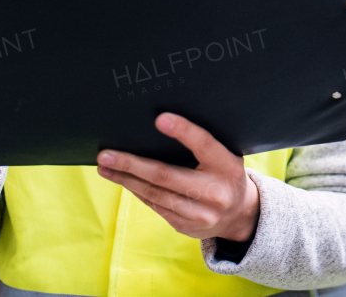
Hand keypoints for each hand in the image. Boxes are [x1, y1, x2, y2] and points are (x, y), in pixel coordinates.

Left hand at [97, 113, 259, 241]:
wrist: (240, 215)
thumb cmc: (225, 174)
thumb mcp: (224, 155)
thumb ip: (202, 144)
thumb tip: (162, 124)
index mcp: (227, 166)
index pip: (204, 145)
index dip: (183, 131)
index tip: (160, 119)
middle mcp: (214, 192)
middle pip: (166, 176)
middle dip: (132, 164)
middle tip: (106, 155)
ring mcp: (199, 214)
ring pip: (154, 194)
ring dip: (126, 180)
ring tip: (105, 167)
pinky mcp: (185, 226)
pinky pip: (155, 206)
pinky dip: (137, 191)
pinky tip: (123, 180)